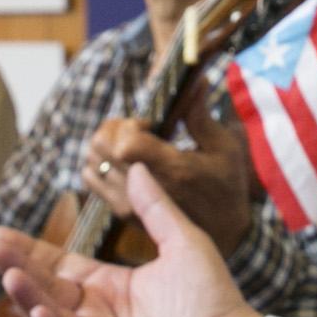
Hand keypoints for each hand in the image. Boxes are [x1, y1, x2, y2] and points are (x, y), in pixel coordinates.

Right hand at [0, 164, 262, 316]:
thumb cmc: (213, 296)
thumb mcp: (182, 241)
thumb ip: (155, 208)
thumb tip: (138, 166)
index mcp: (110, 287)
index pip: (59, 266)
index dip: (29, 251)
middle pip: (47, 290)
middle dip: (18, 270)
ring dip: (28, 300)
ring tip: (11, 277)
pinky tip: (39, 314)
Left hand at [82, 96, 254, 252]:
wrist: (222, 236)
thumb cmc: (226, 188)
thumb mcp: (224, 149)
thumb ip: (200, 116)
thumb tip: (196, 80)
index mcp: (172, 169)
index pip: (125, 143)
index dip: (131, 125)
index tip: (152, 124)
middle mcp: (144, 188)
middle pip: (100, 145)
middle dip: (115, 128)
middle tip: (139, 130)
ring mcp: (129, 203)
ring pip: (91, 160)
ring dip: (106, 144)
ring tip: (132, 145)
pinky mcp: (121, 212)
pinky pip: (91, 178)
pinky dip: (100, 162)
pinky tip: (125, 162)